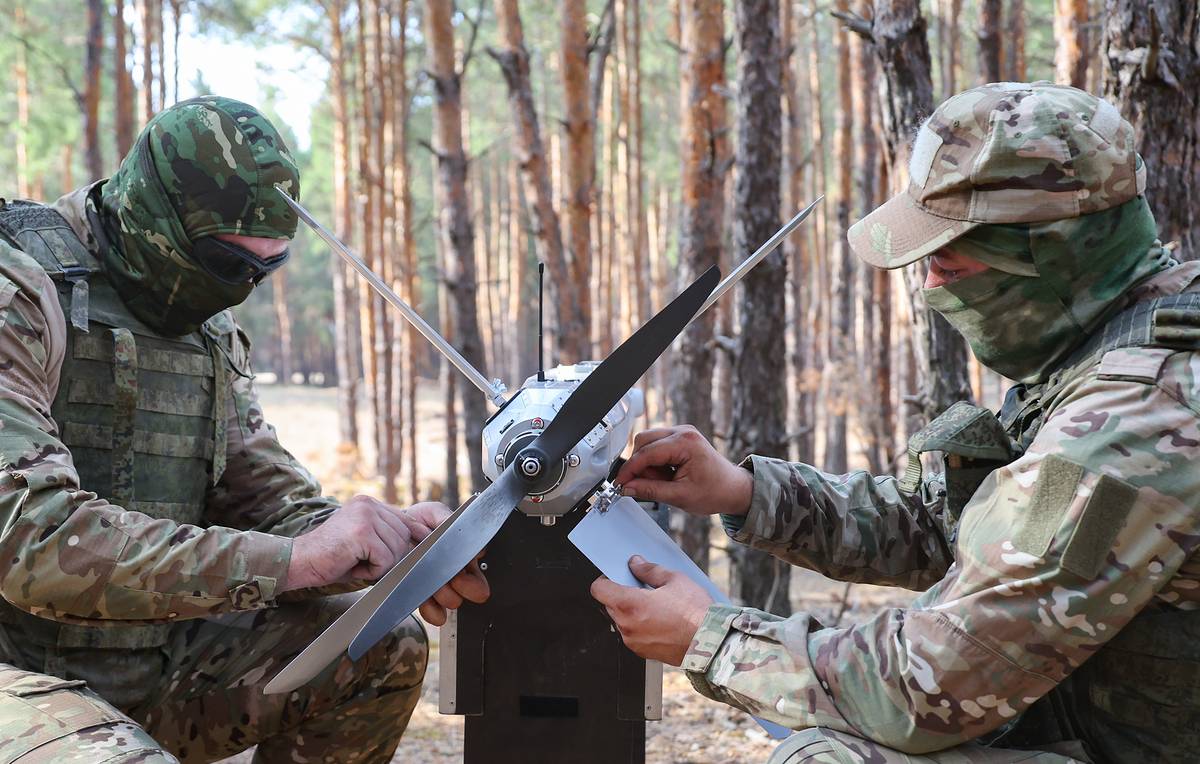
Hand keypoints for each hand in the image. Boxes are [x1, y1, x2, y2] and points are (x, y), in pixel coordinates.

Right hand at [284, 497, 489, 624]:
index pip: (426, 520)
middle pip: (421, 541)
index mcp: (382, 509)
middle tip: (459, 592)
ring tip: (363, 568)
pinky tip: (355, 565)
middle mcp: (377, 506)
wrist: (295, 565)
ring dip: (390, 572)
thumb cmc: (334, 564)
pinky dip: (375, 571)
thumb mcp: (375, 560)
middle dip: (439, 570)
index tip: (476, 560)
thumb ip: (403, 557)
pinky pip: (387, 559)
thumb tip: (446, 577)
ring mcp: (369, 513)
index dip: (452, 540)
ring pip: (404, 554)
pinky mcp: (361, 528)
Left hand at [590, 556, 713, 665]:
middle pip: (610, 605)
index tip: (614, 577)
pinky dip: (640, 626)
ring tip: (656, 606)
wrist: (711, 642)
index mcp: (629, 605)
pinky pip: (633, 634)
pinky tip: (660, 620)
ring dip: (631, 612)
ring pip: (622, 620)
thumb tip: (637, 564)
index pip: (599, 590)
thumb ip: (649, 570)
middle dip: (622, 595)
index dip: (605, 580)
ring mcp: (634, 641)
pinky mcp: (643, 652)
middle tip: (642, 589)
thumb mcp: (674, 580)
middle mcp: (627, 626)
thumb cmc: (696, 613)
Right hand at [614, 425, 753, 515]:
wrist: (733, 488)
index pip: (646, 453)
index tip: (620, 483)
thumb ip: (650, 491)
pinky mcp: (680, 438)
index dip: (630, 470)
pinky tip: (666, 474)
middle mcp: (683, 432)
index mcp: (685, 443)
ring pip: (647, 442)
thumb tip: (628, 488)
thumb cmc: (715, 491)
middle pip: (643, 441)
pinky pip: (656, 445)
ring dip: (647, 463)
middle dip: (638, 464)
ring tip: (662, 481)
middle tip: (643, 485)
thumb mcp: (680, 496)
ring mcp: (682, 432)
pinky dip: (654, 461)